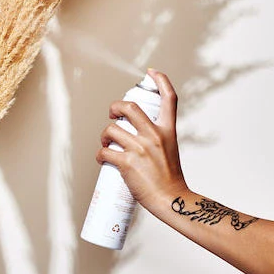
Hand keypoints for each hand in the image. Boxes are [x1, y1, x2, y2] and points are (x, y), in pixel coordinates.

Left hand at [95, 68, 186, 211]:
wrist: (172, 201)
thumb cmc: (170, 178)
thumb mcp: (170, 149)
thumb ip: (157, 138)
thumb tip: (136, 132)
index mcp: (168, 131)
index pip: (169, 99)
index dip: (161, 81)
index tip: (152, 72)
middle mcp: (155, 135)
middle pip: (130, 107)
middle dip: (115, 106)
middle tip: (112, 115)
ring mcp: (141, 148)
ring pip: (112, 130)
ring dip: (104, 135)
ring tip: (106, 143)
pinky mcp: (128, 163)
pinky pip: (105, 151)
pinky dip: (100, 154)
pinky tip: (102, 157)